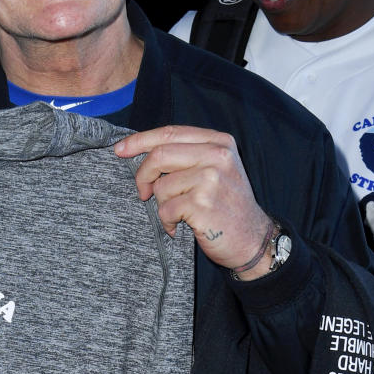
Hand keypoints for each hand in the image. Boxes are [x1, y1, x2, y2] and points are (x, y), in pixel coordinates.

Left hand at [114, 125, 273, 277]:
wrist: (252, 239)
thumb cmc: (227, 205)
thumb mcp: (216, 169)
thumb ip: (187, 155)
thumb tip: (141, 150)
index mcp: (219, 142)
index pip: (170, 133)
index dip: (140, 141)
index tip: (120, 150)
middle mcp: (217, 156)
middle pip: (159, 155)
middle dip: (143, 176)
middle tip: (143, 192)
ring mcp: (211, 179)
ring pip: (161, 186)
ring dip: (162, 204)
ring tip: (180, 213)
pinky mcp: (202, 204)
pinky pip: (165, 209)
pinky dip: (167, 222)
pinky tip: (181, 226)